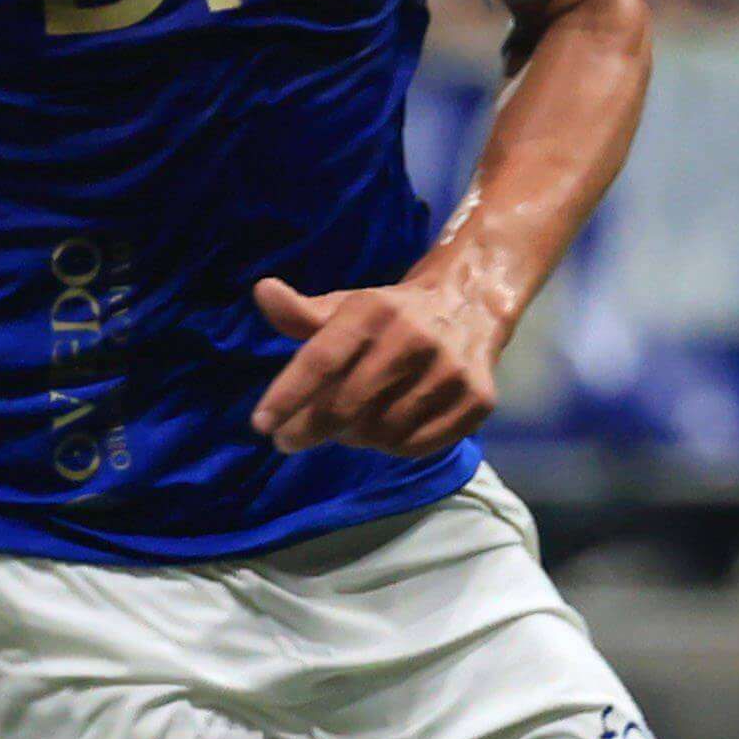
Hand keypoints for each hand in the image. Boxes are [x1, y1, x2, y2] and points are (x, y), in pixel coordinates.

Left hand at [252, 273, 505, 455]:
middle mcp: (415, 339)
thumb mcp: (346, 307)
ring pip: (380, 432)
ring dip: (352, 438)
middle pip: (346, 406)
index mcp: (375, 311)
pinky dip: (391, 447)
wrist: (470, 306)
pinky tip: (384, 431)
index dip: (287, 396)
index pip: (321, 360)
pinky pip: (416, 446)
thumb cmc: (391, 315)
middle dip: (309, 429)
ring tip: (346, 426)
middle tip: (289, 439)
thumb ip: (302, 312)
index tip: (261, 425)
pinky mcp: (477, 401)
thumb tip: (263, 292)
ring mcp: (449, 372)